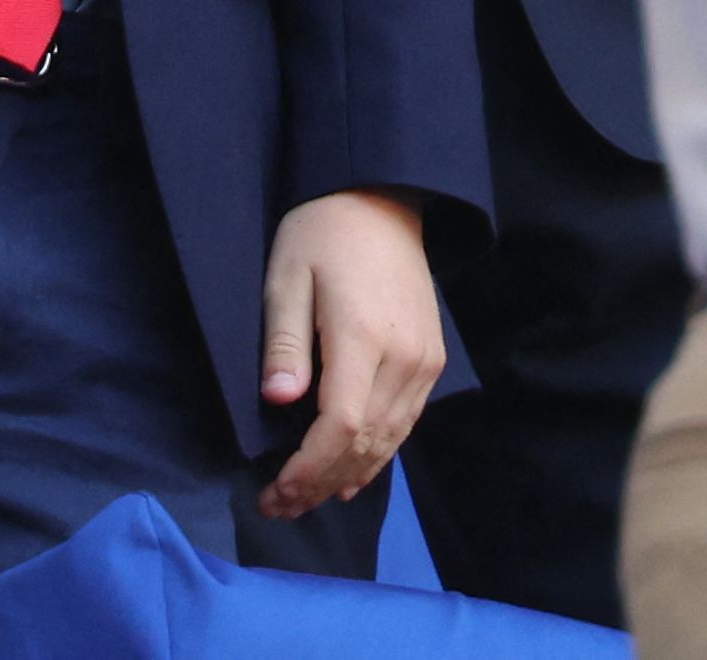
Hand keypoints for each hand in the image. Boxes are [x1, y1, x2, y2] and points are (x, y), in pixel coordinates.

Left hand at [257, 189, 443, 520]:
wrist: (380, 200)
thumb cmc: (321, 234)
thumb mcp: (287, 276)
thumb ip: (285, 341)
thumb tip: (278, 401)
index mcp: (363, 336)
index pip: (340, 426)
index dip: (308, 468)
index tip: (275, 491)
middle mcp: (403, 357)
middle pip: (365, 443)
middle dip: (320, 483)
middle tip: (278, 506)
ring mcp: (424, 362)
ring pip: (389, 441)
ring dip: (347, 477)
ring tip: (306, 499)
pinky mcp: (432, 360)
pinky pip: (405, 423)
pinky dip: (377, 455)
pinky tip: (353, 475)